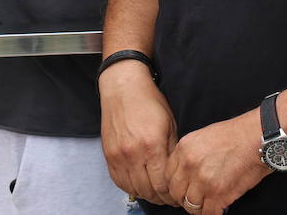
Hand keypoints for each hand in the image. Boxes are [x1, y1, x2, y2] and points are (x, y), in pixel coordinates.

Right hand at [100, 64, 178, 206]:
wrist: (123, 88)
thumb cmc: (149, 102)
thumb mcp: (170, 124)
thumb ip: (173, 152)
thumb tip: (177, 174)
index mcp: (152, 146)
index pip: (163, 185)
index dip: (172, 194)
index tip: (177, 194)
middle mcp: (133, 154)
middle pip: (148, 191)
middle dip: (161, 198)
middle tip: (169, 197)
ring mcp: (118, 156)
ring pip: (133, 189)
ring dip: (146, 194)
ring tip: (156, 192)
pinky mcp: (108, 156)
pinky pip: (119, 182)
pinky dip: (131, 187)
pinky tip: (140, 184)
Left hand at [166, 111, 268, 214]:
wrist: (257, 138)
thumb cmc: (235, 136)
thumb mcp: (202, 137)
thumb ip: (189, 155)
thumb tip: (184, 175)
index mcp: (183, 149)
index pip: (168, 176)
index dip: (175, 186)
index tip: (183, 190)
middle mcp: (189, 165)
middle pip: (176, 193)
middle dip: (185, 199)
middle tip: (196, 199)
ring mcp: (202, 180)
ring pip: (190, 206)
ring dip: (199, 208)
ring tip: (208, 204)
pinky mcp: (218, 193)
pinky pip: (207, 213)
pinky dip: (213, 213)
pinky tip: (219, 208)